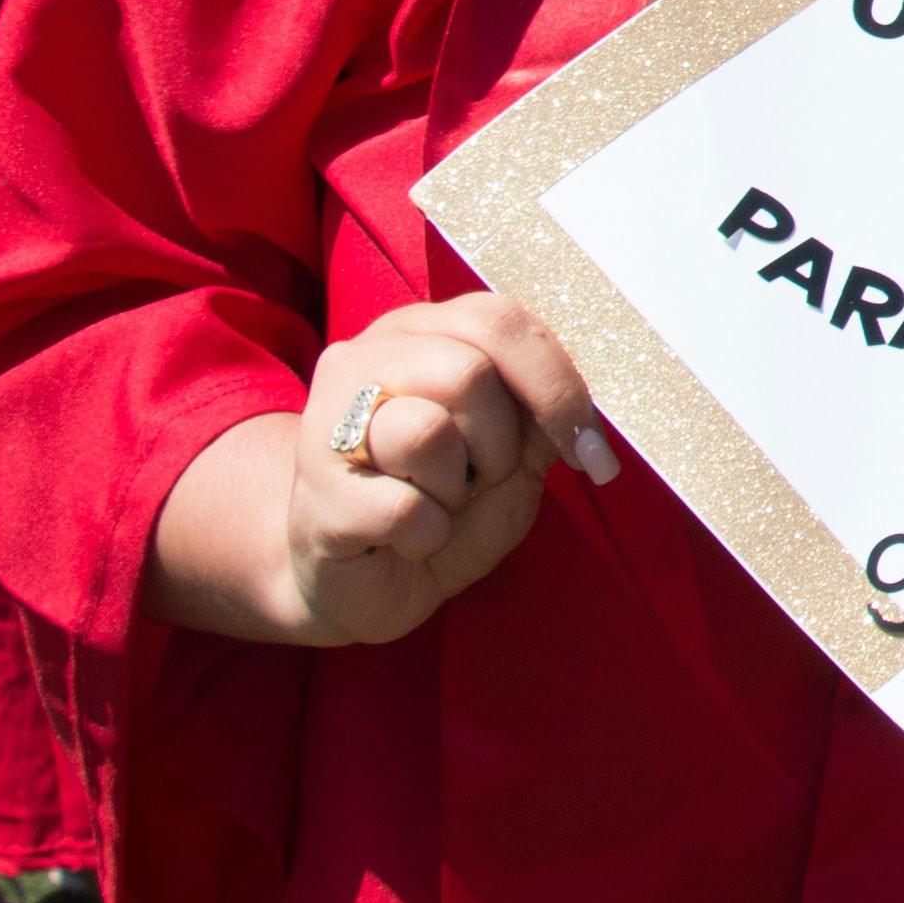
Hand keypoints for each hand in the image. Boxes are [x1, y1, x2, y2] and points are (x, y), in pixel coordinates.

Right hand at [146, 294, 618, 649]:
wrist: (368, 581)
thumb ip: (539, 414)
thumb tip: (575, 409)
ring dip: (456, 488)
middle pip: (467, 373)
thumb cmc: (445, 504)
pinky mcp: (314, 496)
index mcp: (420, 333)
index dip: (556, 386)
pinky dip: (427, 536)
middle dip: (499, 444)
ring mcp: (326, 426)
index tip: (589, 450)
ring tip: (435, 503)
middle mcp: (364, 360)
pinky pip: (403, 509)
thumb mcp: (514, 455)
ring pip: (424, 432)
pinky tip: (405, 539)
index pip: (500, 321)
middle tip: (479, 480)